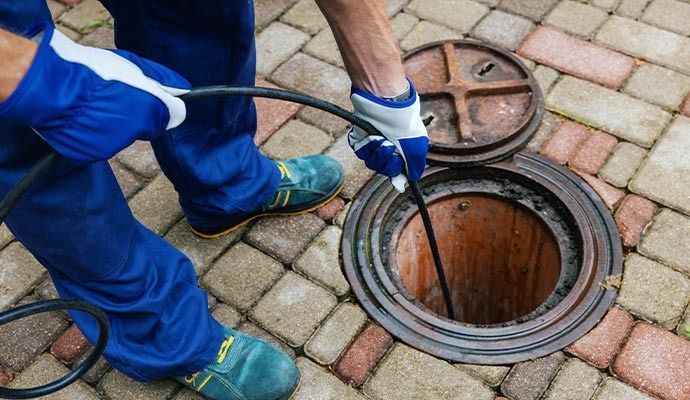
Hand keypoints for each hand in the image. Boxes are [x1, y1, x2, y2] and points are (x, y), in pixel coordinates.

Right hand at [0, 23, 189, 164]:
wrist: (50, 86)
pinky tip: (81, 118)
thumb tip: (184, 90)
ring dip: (112, 125)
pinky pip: (99, 145)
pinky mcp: (92, 154)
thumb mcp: (132, 66)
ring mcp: (113, 145)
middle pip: (146, 127)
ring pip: (122, 136)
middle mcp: (136, 131)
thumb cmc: (90, 70)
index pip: (173, 115)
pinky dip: (93, 135)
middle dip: (136, 115)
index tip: (150, 98)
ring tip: (91, 105)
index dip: (161, 105)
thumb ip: (161, 80)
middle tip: (113, 97)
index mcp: (150, 108)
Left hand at [347, 80, 427, 191]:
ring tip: (382, 138)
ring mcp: (373, 143)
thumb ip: (415, 167)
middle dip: (387, 162)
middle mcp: (388, 148)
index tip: (397, 178)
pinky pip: (361, 152)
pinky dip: (368, 145)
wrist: (387, 103)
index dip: (396, 174)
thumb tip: (410, 181)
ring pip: (371, 162)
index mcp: (402, 150)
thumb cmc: (405, 122)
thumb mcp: (417, 147)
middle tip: (391, 147)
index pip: (397, 171)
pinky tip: (373, 135)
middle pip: (384, 169)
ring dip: (378, 152)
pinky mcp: (360, 138)